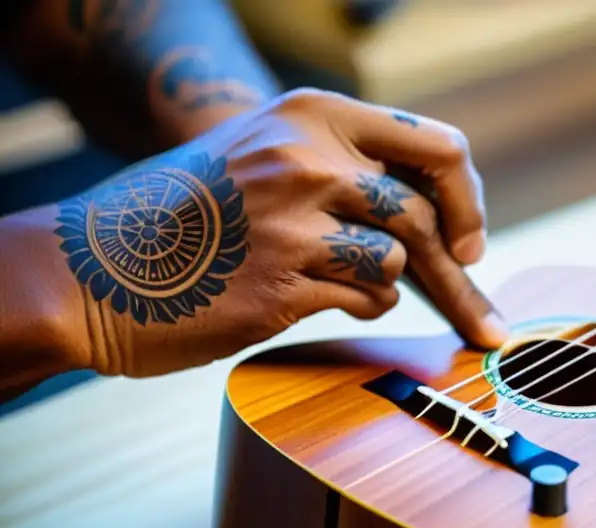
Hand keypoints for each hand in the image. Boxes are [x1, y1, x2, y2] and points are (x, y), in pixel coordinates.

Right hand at [46, 87, 505, 377]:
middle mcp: (310, 159)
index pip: (438, 148)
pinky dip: (357, 308)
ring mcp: (296, 221)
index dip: (468, 200)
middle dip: (462, 279)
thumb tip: (432, 214)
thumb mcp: (262, 155)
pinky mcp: (283, 284)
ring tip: (338, 287)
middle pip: (427, 219)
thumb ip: (342, 167)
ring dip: (382, 286)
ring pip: (395, 262)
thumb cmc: (185, 218)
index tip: (471, 242)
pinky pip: (363, 300)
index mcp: (312, 116)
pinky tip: (319, 301)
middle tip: (483, 323)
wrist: (91, 268)